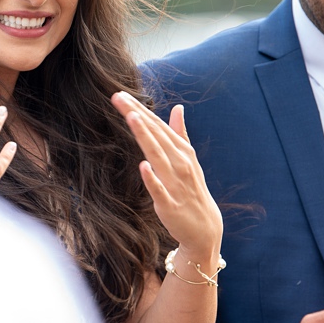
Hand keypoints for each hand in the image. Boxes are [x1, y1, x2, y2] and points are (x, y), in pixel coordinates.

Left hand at [111, 92, 222, 258]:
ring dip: (145, 137)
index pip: (158, 126)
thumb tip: (177, 108)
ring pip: (157, 156)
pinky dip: (152, 178)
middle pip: (156, 135)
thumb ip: (181, 133)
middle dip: (137, 115)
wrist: (205, 228)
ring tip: (131, 118)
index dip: (140, 109)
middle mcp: (180, 163)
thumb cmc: (192, 190)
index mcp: (183, 151)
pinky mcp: (169, 204)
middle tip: (118, 97)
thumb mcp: (188, 160)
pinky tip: (143, 166)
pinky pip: (159, 190)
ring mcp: (176, 183)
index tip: (122, 94)